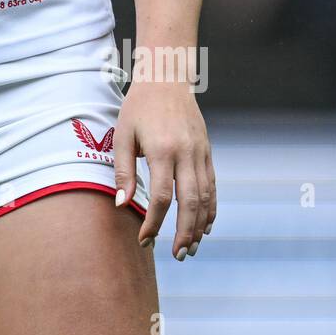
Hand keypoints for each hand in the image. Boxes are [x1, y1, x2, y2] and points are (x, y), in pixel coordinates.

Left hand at [112, 64, 215, 259]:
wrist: (167, 79)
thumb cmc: (138, 107)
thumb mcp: (123, 134)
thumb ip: (123, 170)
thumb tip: (122, 205)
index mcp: (162, 150)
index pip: (161, 197)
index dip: (154, 223)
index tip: (144, 240)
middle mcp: (186, 154)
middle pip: (189, 202)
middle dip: (184, 233)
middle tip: (177, 255)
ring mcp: (201, 153)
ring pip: (206, 197)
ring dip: (200, 226)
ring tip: (191, 248)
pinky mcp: (208, 152)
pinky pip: (212, 186)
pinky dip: (211, 208)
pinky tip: (204, 226)